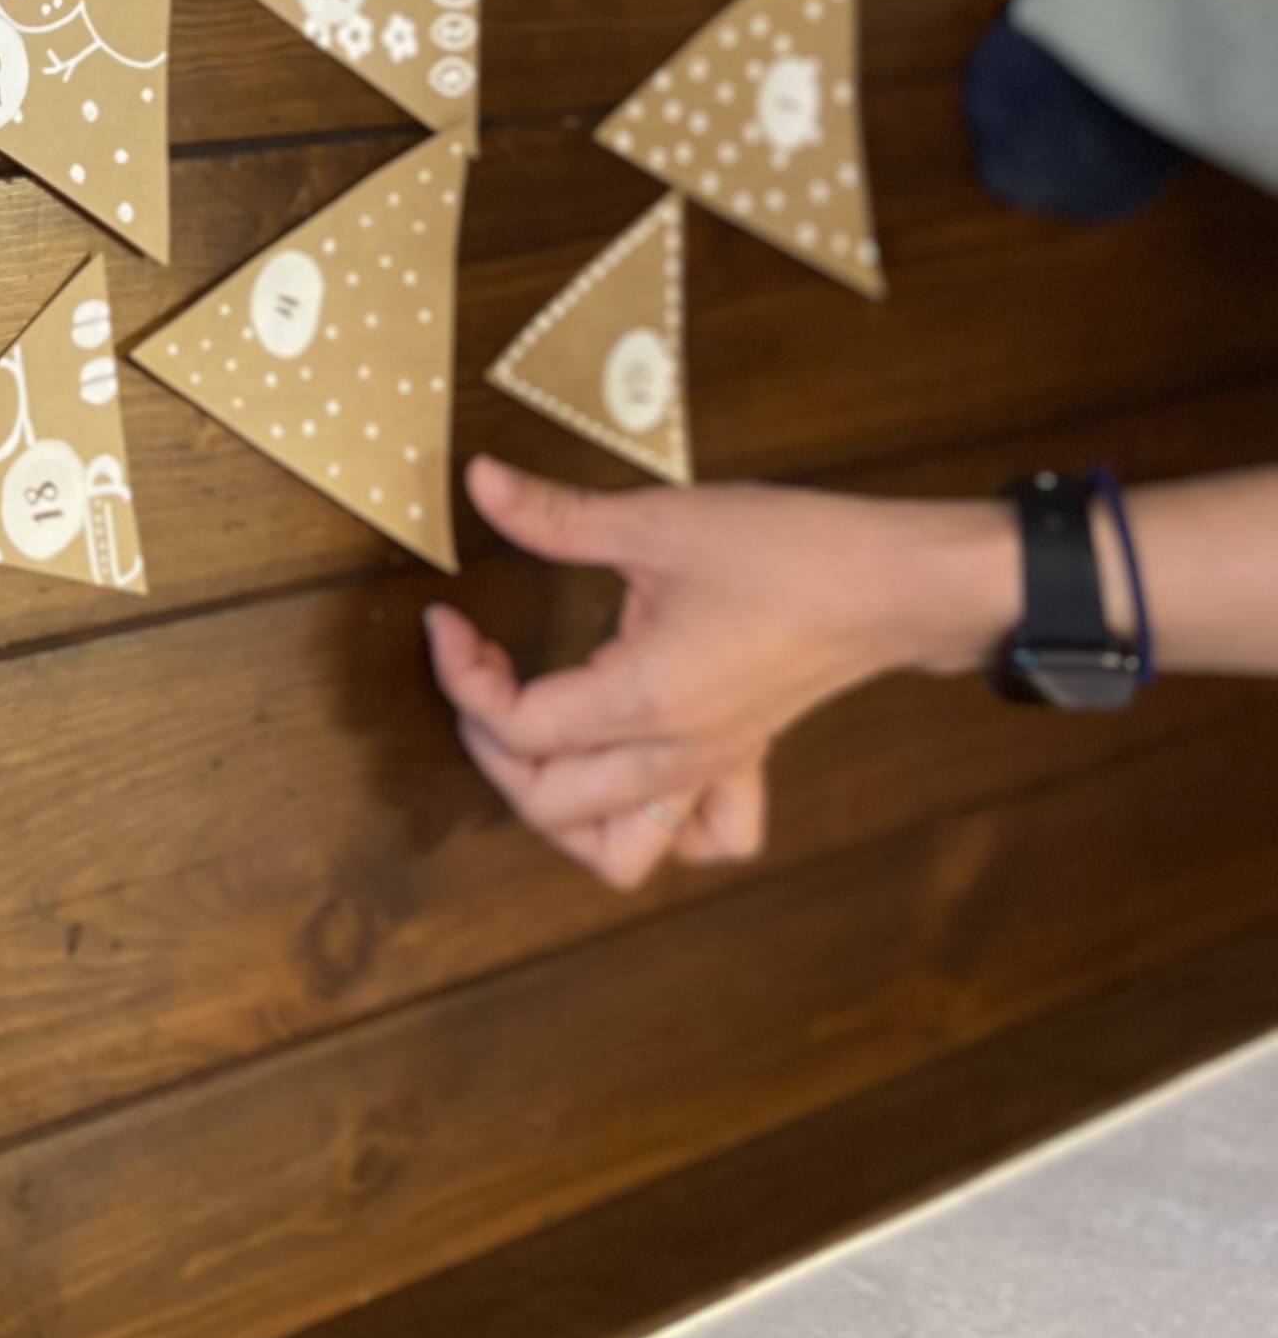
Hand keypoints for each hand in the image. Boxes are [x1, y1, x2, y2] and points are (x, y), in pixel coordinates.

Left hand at [424, 454, 1007, 889]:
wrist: (890, 583)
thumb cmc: (786, 552)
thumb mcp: (656, 521)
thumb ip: (558, 514)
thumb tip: (478, 482)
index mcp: (645, 700)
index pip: (520, 730)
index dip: (461, 677)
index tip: (448, 619)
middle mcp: (675, 757)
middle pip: (550, 810)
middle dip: (492, 750)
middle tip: (480, 674)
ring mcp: (711, 771)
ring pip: (620, 855)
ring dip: (563, 814)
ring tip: (537, 740)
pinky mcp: (742, 762)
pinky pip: (698, 837)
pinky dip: (656, 826)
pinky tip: (630, 768)